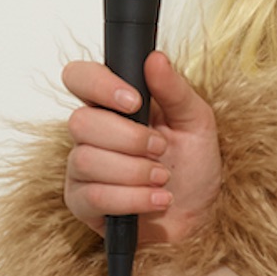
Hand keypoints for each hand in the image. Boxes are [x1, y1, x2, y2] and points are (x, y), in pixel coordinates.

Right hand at [61, 52, 220, 246]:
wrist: (198, 217)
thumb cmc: (193, 167)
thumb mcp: (195, 122)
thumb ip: (175, 90)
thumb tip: (155, 58)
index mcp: (112, 105)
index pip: (78, 77)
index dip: (99, 85)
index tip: (134, 101)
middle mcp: (90, 133)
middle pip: (80, 122)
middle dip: (130, 138)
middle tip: (161, 148)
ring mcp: (81, 168)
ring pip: (86, 160)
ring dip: (135, 172)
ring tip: (163, 178)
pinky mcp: (82, 203)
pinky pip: (94, 196)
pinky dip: (133, 199)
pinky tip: (157, 199)